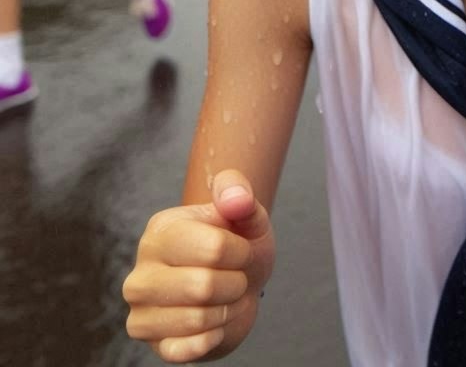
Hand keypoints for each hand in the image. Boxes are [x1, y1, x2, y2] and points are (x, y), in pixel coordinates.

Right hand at [123, 170, 274, 362]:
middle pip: (204, 287)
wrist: (239, 286)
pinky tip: (214, 324)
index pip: (214, 247)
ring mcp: (140, 312)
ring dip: (227, 310)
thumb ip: (240, 195)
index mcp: (161, 231)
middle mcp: (140, 272)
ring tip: (226, 297)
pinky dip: (213, 337)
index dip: (240, 252)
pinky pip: (187, 350)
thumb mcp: (247, 216)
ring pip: (197, 320)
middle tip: (236, 277)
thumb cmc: (239, 246)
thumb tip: (236, 198)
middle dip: (236, 283)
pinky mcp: (153, 345)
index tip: (241, 249)